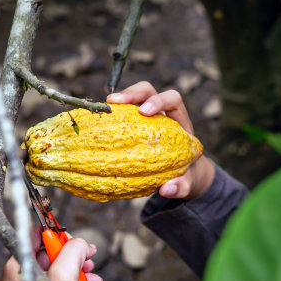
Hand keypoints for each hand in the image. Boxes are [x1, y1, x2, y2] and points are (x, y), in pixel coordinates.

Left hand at [0, 227, 102, 280]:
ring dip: (79, 273)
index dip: (58, 235)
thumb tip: (82, 244)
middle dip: (75, 257)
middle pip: (50, 255)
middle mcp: (18, 279)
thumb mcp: (65, 274)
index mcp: (16, 267)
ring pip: (57, 272)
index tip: (75, 241)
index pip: (35, 236)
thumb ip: (74, 250)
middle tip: (89, 260)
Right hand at [107, 81, 214, 199]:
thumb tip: (167, 190)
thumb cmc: (186, 174)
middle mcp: (161, 114)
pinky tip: (92, 131)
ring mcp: (143, 118)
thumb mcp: (189, 182)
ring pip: (129, 100)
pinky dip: (106, 121)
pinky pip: (117, 118)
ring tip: (98, 113)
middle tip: (113, 103)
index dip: (159, 101)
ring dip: (114, 104)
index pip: (172, 99)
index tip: (144, 112)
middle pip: (147, 90)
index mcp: (179, 121)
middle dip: (131, 93)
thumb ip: (183, 186)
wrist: (181, 174)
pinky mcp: (130, 125)